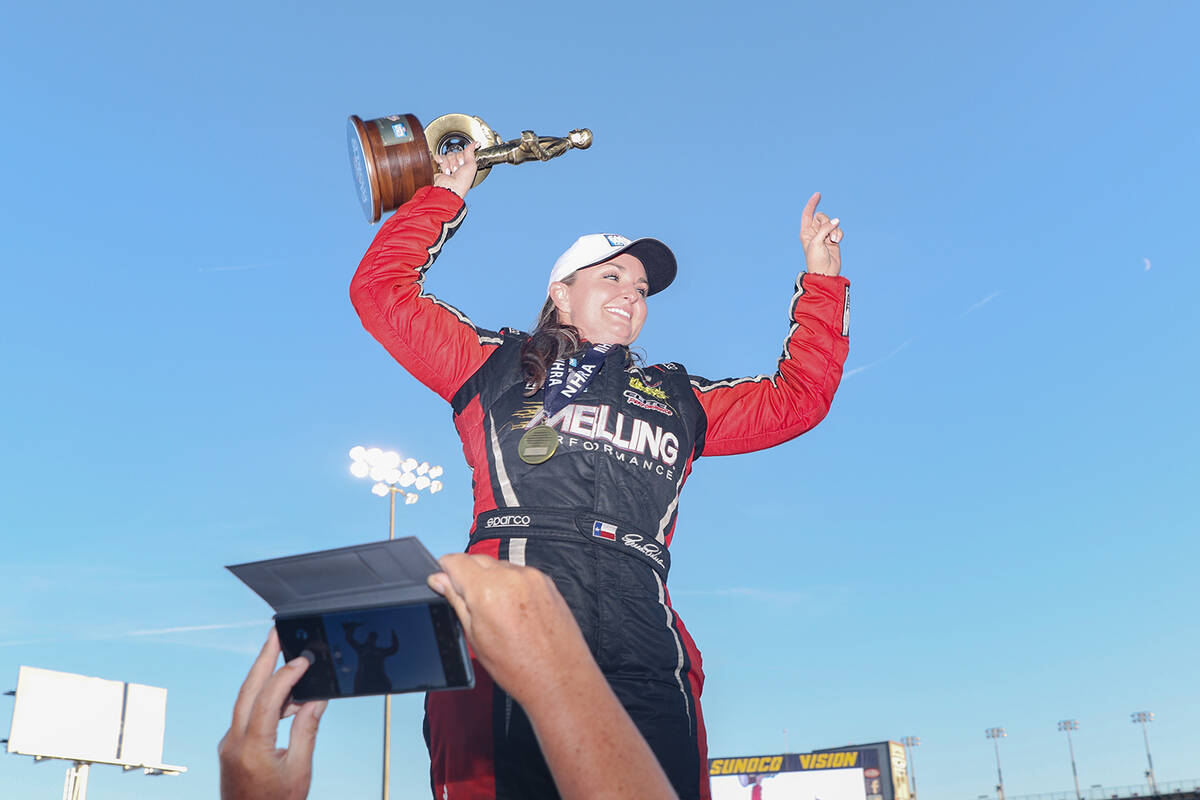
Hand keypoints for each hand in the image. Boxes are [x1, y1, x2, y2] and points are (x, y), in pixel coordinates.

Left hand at [218, 630, 326, 799]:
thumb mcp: (299, 771)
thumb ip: (307, 731)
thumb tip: (315, 699)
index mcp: (251, 748)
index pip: (267, 699)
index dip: (286, 675)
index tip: (304, 660)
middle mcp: (233, 743)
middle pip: (247, 690)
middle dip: (263, 659)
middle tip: (276, 634)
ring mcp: (229, 745)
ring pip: (245, 700)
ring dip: (264, 678)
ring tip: (288, 661)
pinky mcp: (231, 748)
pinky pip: (246, 715)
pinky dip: (264, 700)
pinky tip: (285, 698)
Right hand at [427, 553, 594, 707]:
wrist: (559, 677)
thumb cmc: (519, 667)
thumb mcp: (475, 637)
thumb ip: (456, 601)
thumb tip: (439, 580)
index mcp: (487, 591)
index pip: (455, 561)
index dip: (444, 571)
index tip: (443, 580)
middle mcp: (510, 577)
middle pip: (477, 559)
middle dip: (467, 575)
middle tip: (468, 601)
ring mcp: (531, 577)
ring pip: (498, 566)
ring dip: (490, 579)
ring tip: (495, 611)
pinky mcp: (546, 581)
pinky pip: (519, 573)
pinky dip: (510, 584)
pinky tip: (513, 609)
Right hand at [432, 142, 480, 198]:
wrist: (449, 188)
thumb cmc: (462, 182)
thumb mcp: (471, 165)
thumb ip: (471, 152)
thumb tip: (476, 143)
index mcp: (464, 166)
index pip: (462, 152)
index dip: (462, 158)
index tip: (462, 164)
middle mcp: (455, 166)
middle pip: (454, 153)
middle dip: (455, 162)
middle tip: (456, 170)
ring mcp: (446, 166)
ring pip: (446, 155)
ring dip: (448, 164)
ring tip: (449, 172)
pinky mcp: (437, 167)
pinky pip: (438, 157)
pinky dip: (440, 161)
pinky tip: (443, 169)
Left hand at [799, 192, 843, 275]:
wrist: (825, 272)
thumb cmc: (816, 259)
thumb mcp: (817, 242)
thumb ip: (825, 229)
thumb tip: (836, 220)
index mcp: (806, 232)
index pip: (807, 214)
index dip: (812, 204)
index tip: (818, 194)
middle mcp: (814, 232)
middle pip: (821, 217)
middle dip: (826, 222)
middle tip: (827, 234)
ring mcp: (824, 235)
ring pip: (831, 223)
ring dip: (834, 230)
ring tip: (832, 241)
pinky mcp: (833, 239)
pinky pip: (838, 229)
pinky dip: (839, 234)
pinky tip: (837, 242)